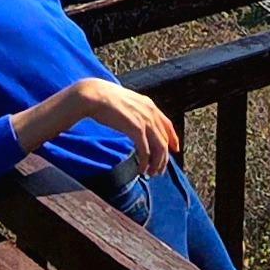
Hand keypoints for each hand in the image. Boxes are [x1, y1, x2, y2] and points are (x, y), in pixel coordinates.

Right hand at [64, 77, 178, 177]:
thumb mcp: (127, 102)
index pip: (167, 125)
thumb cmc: (105, 99)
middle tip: (158, 170)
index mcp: (149, 105)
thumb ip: (135, 111)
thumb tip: (135, 122)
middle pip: (164, 140)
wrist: (94, 95)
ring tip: (151, 173)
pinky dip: (145, 163)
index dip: (173, 139)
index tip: (175, 149)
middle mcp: (151, 113)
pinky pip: (145, 151)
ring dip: (157, 164)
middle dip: (163, 159)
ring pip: (159, 148)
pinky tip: (141, 170)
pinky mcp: (136, 129)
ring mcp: (145, 121)